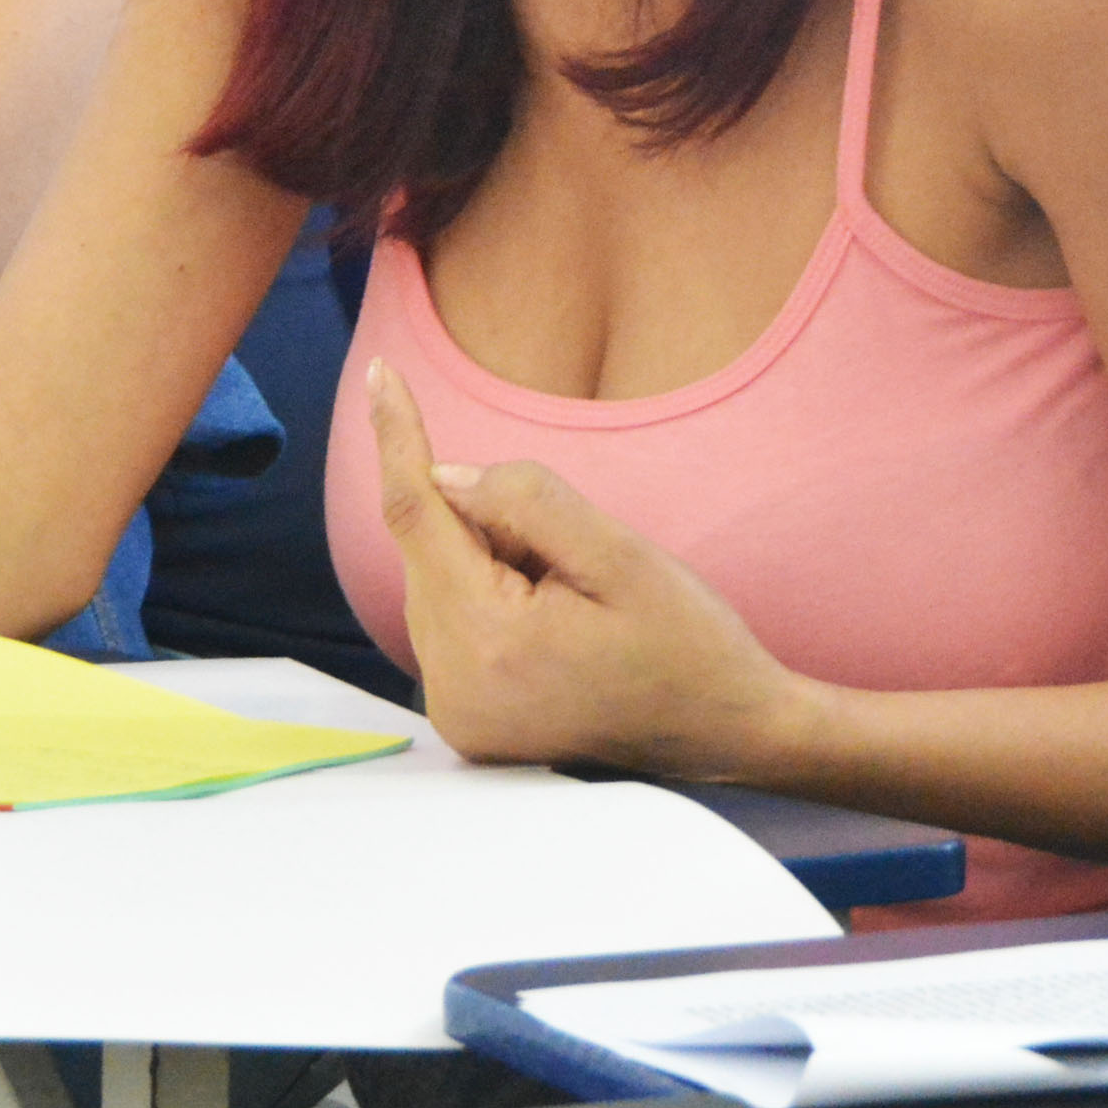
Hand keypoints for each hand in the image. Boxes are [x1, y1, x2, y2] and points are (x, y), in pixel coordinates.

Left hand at [364, 356, 810, 778]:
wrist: (728, 736)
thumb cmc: (689, 643)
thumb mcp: (623, 555)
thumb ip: (529, 503)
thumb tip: (445, 476)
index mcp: (489, 642)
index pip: (415, 516)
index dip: (398, 438)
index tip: (378, 371)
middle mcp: (454, 689)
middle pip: (431, 556)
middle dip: (487, 528)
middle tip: (577, 560)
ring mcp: (457, 716)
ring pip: (440, 589)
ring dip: (492, 568)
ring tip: (578, 604)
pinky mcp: (468, 724)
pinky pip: (453, 629)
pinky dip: (490, 603)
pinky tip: (556, 627)